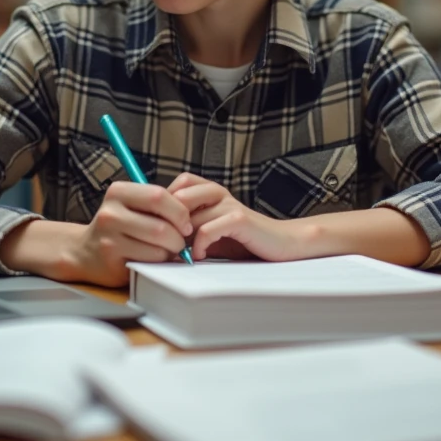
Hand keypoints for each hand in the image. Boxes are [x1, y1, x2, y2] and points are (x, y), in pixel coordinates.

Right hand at [66, 181, 192, 286]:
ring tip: (168, 250)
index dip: (179, 211)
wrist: (84, 252)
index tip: (186, 222)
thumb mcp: (131, 206)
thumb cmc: (118, 227)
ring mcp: (109, 238)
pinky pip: (149, 261)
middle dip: (179, 236)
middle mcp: (110, 213)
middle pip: (161, 225)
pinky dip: (159, 262)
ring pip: (158, 246)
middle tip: (181, 240)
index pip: (159, 196)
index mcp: (118, 192)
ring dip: (171, 251)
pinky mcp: (112, 260)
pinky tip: (155, 259)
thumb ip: (156, 204)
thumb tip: (190, 216)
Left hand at [168, 173, 305, 261]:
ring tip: (183, 253)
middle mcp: (219, 193)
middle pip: (179, 197)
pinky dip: (199, 245)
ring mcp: (229, 204)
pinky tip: (200, 256)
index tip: (165, 229)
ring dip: (181, 238)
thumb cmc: (244, 240)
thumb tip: (158, 238)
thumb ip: (189, 230)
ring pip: (190, 216)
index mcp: (211, 191)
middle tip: (169, 243)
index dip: (166, 205)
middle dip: (169, 222)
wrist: (281, 244)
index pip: (178, 184)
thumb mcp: (211, 232)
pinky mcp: (239, 219)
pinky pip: (207, 229)